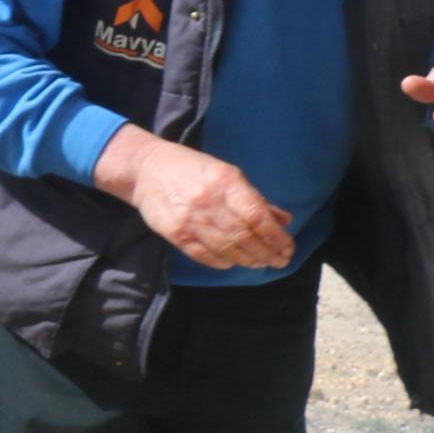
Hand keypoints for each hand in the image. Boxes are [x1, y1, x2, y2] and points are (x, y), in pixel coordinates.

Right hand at [94, 125, 294, 270]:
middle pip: (245, 236)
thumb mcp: (228, 174)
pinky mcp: (174, 233)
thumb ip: (254, 198)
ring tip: (261, 263)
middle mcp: (208, 202)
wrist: (146, 170)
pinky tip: (234, 262)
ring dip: (248, 260)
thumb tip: (283, 220)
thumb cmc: (192, 169)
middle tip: (280, 261)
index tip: (288, 247)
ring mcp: (189, 220)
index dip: (276, 236)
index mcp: (226, 182)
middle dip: (267, 252)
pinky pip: (204, 255)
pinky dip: (223, 262)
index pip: (257, 216)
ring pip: (227, 248)